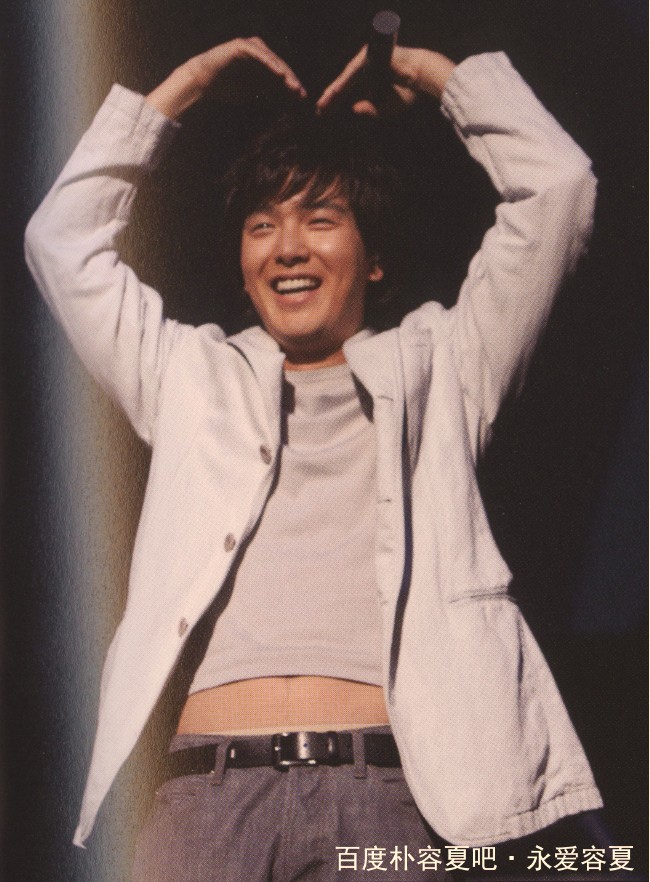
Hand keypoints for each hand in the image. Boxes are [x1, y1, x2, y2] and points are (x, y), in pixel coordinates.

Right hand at [147, 38, 305, 119]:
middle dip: (291, 80)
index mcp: (261, 63)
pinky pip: (260, 55)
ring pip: (272, 60)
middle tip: (301, 93)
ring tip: (293, 86)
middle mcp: (258, 52)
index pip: (280, 74)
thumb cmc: (226, 88)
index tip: (301, 98)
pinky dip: (270, 64)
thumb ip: (268, 90)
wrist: (203, 82)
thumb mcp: (253, 91)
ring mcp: (250, 48)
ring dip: (284, 73)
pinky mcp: (242, 46)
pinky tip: (279, 74)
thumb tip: (286, 95)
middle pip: (279, 66)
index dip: (291, 85)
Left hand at [316, 46, 455, 115]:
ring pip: (344, 80)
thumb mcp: (387, 108)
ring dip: (332, 94)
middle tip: (318, 112)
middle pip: (343, 86)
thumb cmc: (408, 91)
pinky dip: (342, 84)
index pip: (349, 93)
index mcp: (369, 81)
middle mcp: (364, 70)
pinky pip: (351, 73)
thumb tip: (354, 110)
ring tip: (322, 106)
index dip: (338, 104)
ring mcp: (365, 62)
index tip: (326, 115)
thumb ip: (371, 111)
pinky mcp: (367, 57)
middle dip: (331, 100)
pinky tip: (332, 94)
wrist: (421, 76)